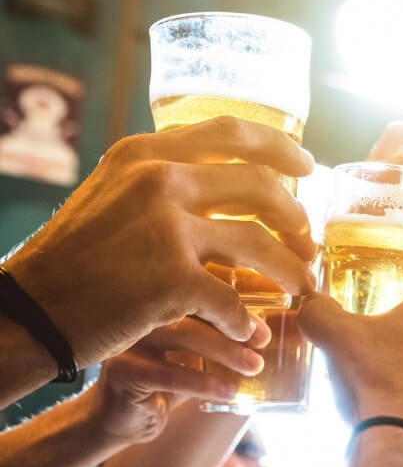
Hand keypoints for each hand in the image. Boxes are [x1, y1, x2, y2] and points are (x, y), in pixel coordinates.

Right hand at [3, 116, 316, 368]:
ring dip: (290, 270)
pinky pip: (233, 302)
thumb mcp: (112, 192)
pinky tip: (249, 333)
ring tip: (301, 287)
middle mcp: (158, 180)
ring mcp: (166, 229)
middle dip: (296, 216)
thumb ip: (162, 179)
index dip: (280, 148)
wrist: (30, 310)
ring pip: (260, 246)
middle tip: (308, 239)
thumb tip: (226, 178)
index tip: (308, 165)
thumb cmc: (75, 258)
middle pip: (260, 187)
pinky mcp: (171, 282)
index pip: (231, 133)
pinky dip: (246, 322)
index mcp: (145, 153)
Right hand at [88, 315, 270, 444]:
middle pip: (192, 310)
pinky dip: (203, 382)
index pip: (200, 295)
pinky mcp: (122, 370)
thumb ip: (222, 341)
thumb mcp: (196, 358)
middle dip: (233, 328)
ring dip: (224, 351)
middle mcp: (141, 313)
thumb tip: (267, 335)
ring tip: (253, 366)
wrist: (122, 420)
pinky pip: (169, 373)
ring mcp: (127, 339)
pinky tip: (229, 391)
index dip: (236, 310)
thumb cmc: (163, 383)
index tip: (264, 329)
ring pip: (181, 335)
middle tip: (262, 344)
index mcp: (158, 303)